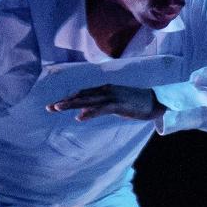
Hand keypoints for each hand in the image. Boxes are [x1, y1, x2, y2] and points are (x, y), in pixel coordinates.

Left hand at [48, 83, 164, 121]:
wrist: (157, 102)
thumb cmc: (137, 104)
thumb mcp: (114, 106)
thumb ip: (99, 108)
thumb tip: (82, 114)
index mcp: (105, 89)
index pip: (83, 93)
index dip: (68, 99)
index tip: (56, 105)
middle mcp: (106, 90)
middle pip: (81, 95)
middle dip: (65, 102)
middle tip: (49, 108)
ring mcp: (113, 96)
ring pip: (88, 100)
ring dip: (72, 104)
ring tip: (58, 108)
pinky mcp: (119, 104)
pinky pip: (101, 109)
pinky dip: (90, 113)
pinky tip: (80, 117)